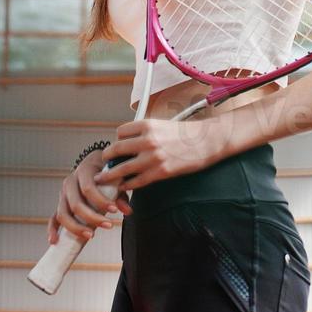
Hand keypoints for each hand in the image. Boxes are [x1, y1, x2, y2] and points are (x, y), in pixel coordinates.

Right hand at [46, 148, 130, 244]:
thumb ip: (121, 194)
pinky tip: (55, 241)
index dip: (101, 201)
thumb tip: (127, 211)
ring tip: (91, 236)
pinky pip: (53, 218)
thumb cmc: (106, 172)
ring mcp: (63, 194)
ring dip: (76, 227)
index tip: (114, 211)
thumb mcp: (116, 178)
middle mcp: (70, 182)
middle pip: (75, 204)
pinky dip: (52, 230)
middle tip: (108, 226)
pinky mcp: (60, 204)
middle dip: (92, 218)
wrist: (94, 163)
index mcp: (83, 171)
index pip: (88, 188)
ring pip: (63, 214)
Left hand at [96, 118, 224, 190]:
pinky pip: (136, 181)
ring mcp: (153, 157)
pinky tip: (125, 186)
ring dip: (110, 175)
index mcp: (148, 125)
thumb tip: (131, 142)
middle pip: (116, 149)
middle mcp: (147, 139)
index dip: (117, 140)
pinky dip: (128, 185)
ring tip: (104, 179)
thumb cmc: (187, 133)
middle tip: (104, 163)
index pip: (120, 132)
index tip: (116, 147)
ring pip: (122, 168)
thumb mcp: (163, 125)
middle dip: (107, 158)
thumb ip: (146, 132)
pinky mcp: (160, 172)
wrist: (208, 141)